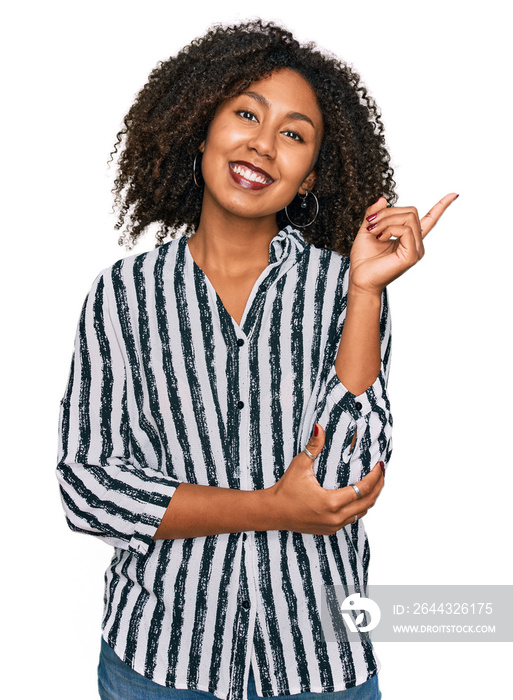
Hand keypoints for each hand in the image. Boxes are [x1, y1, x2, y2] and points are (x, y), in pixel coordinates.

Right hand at [266, 424, 384, 534]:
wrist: (273, 512)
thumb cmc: (285, 489)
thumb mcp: (299, 466)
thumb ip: (313, 446)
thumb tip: (320, 427)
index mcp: (331, 502)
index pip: (363, 489)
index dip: (375, 477)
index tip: (380, 465)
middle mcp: (335, 517)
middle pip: (368, 502)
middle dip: (378, 487)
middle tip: (382, 472)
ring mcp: (333, 526)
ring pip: (361, 513)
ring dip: (370, 498)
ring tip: (374, 483)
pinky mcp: (329, 530)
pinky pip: (352, 519)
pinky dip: (359, 507)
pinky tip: (359, 496)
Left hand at [349, 193, 458, 294]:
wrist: (360, 279)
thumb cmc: (363, 259)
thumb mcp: (368, 229)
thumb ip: (376, 213)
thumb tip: (383, 198)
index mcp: (409, 238)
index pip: (429, 219)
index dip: (441, 206)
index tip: (454, 194)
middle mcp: (416, 243)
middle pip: (411, 212)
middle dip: (389, 212)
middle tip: (371, 223)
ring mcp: (416, 250)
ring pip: (409, 218)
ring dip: (386, 220)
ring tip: (374, 232)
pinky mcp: (412, 255)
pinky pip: (406, 230)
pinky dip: (390, 229)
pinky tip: (381, 238)